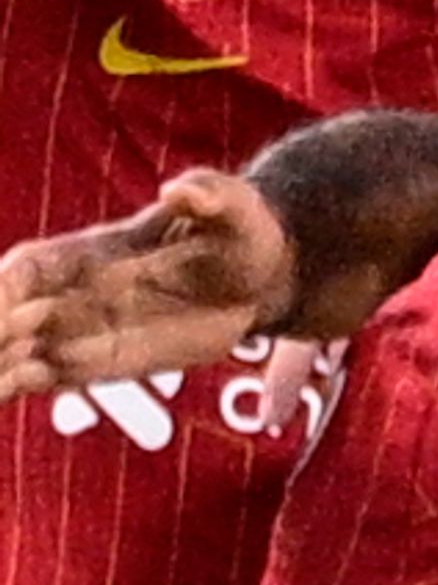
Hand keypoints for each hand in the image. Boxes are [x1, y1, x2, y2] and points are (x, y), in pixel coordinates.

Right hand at [0, 169, 292, 401]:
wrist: (264, 280)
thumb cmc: (242, 231)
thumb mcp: (233, 207)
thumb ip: (207, 196)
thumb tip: (179, 191)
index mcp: (95, 252)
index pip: (31, 268)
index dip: (4, 288)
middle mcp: (76, 292)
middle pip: (8, 313)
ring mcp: (82, 330)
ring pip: (14, 351)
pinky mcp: (99, 363)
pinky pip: (41, 379)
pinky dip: (11, 388)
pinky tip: (2, 394)